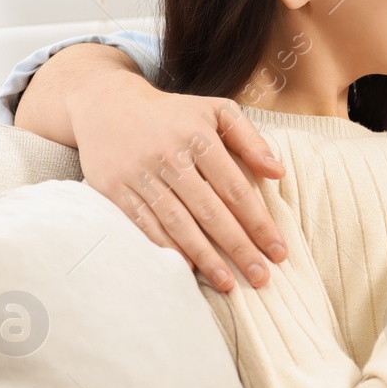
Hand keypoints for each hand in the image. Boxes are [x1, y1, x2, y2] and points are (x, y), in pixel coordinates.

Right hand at [69, 72, 286, 291]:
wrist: (107, 104)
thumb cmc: (174, 114)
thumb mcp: (216, 111)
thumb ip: (250, 139)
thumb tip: (279, 172)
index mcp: (199, 137)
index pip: (236, 188)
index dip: (259, 222)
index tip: (278, 250)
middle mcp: (170, 156)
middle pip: (210, 211)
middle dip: (238, 247)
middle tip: (261, 277)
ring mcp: (140, 174)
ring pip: (178, 223)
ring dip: (205, 256)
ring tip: (228, 283)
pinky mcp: (114, 188)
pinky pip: (144, 224)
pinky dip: (165, 247)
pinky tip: (186, 268)